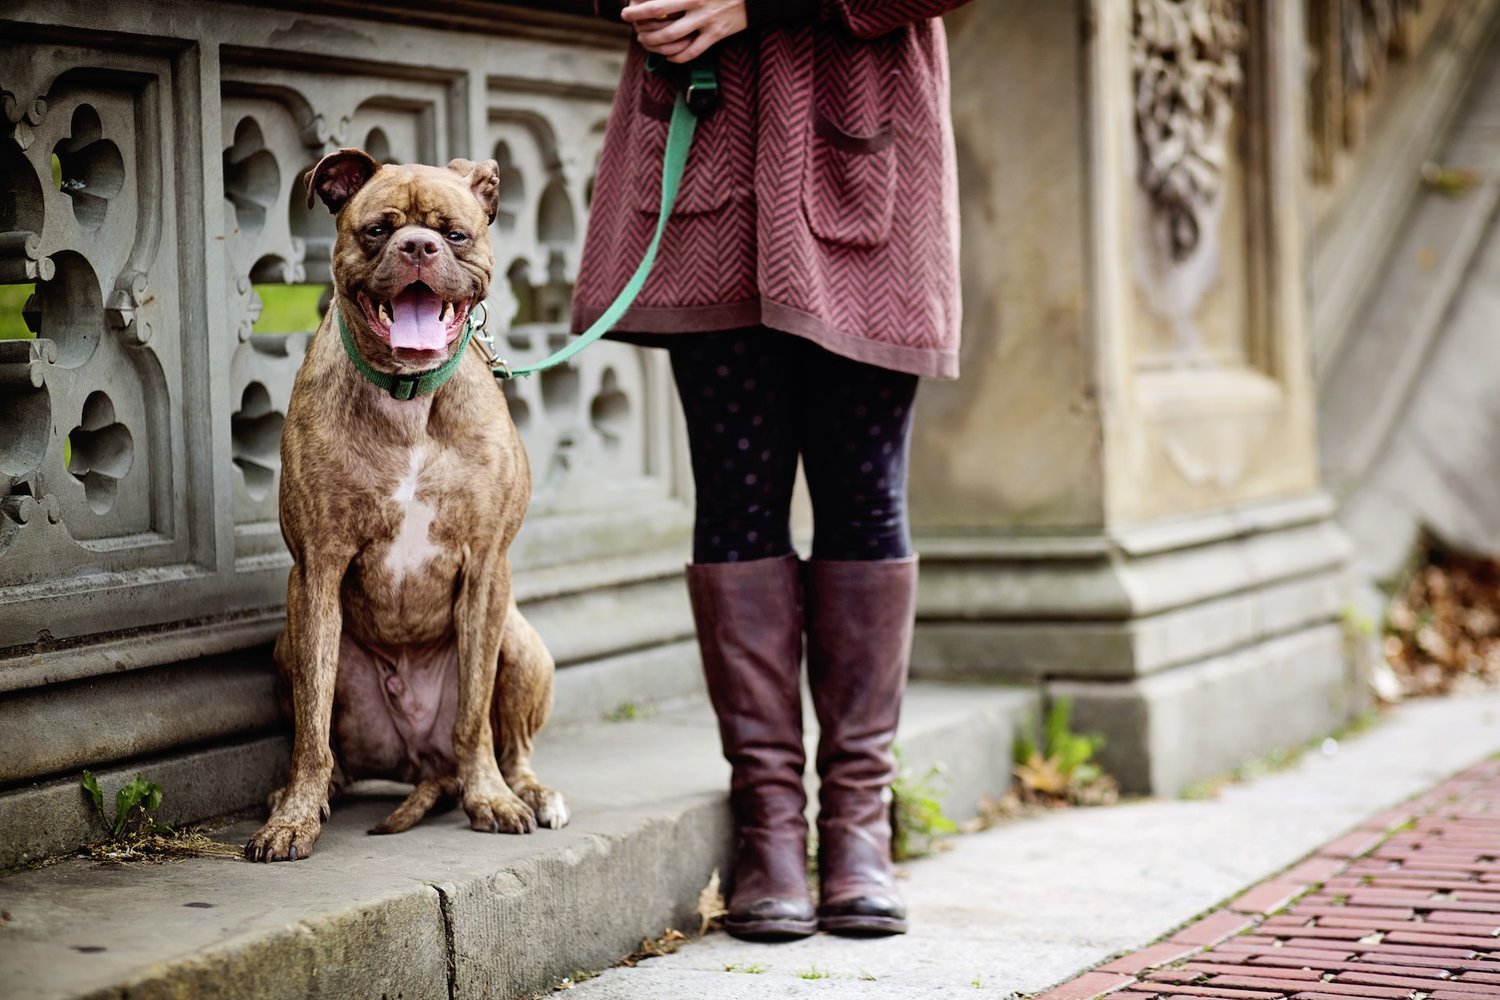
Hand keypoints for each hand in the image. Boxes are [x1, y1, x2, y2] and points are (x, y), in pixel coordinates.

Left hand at [622, 0, 747, 63]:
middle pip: (659, 16)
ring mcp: (707, 21)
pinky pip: (692, 52)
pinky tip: (669, 57)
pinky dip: (677, 57)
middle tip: (630, 23)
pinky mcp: (717, 35)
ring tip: (645, 41)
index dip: (639, 6)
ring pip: (672, 38)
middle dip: (639, 22)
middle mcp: (697, 4)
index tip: (627, 8)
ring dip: (654, 43)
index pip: (658, 0)